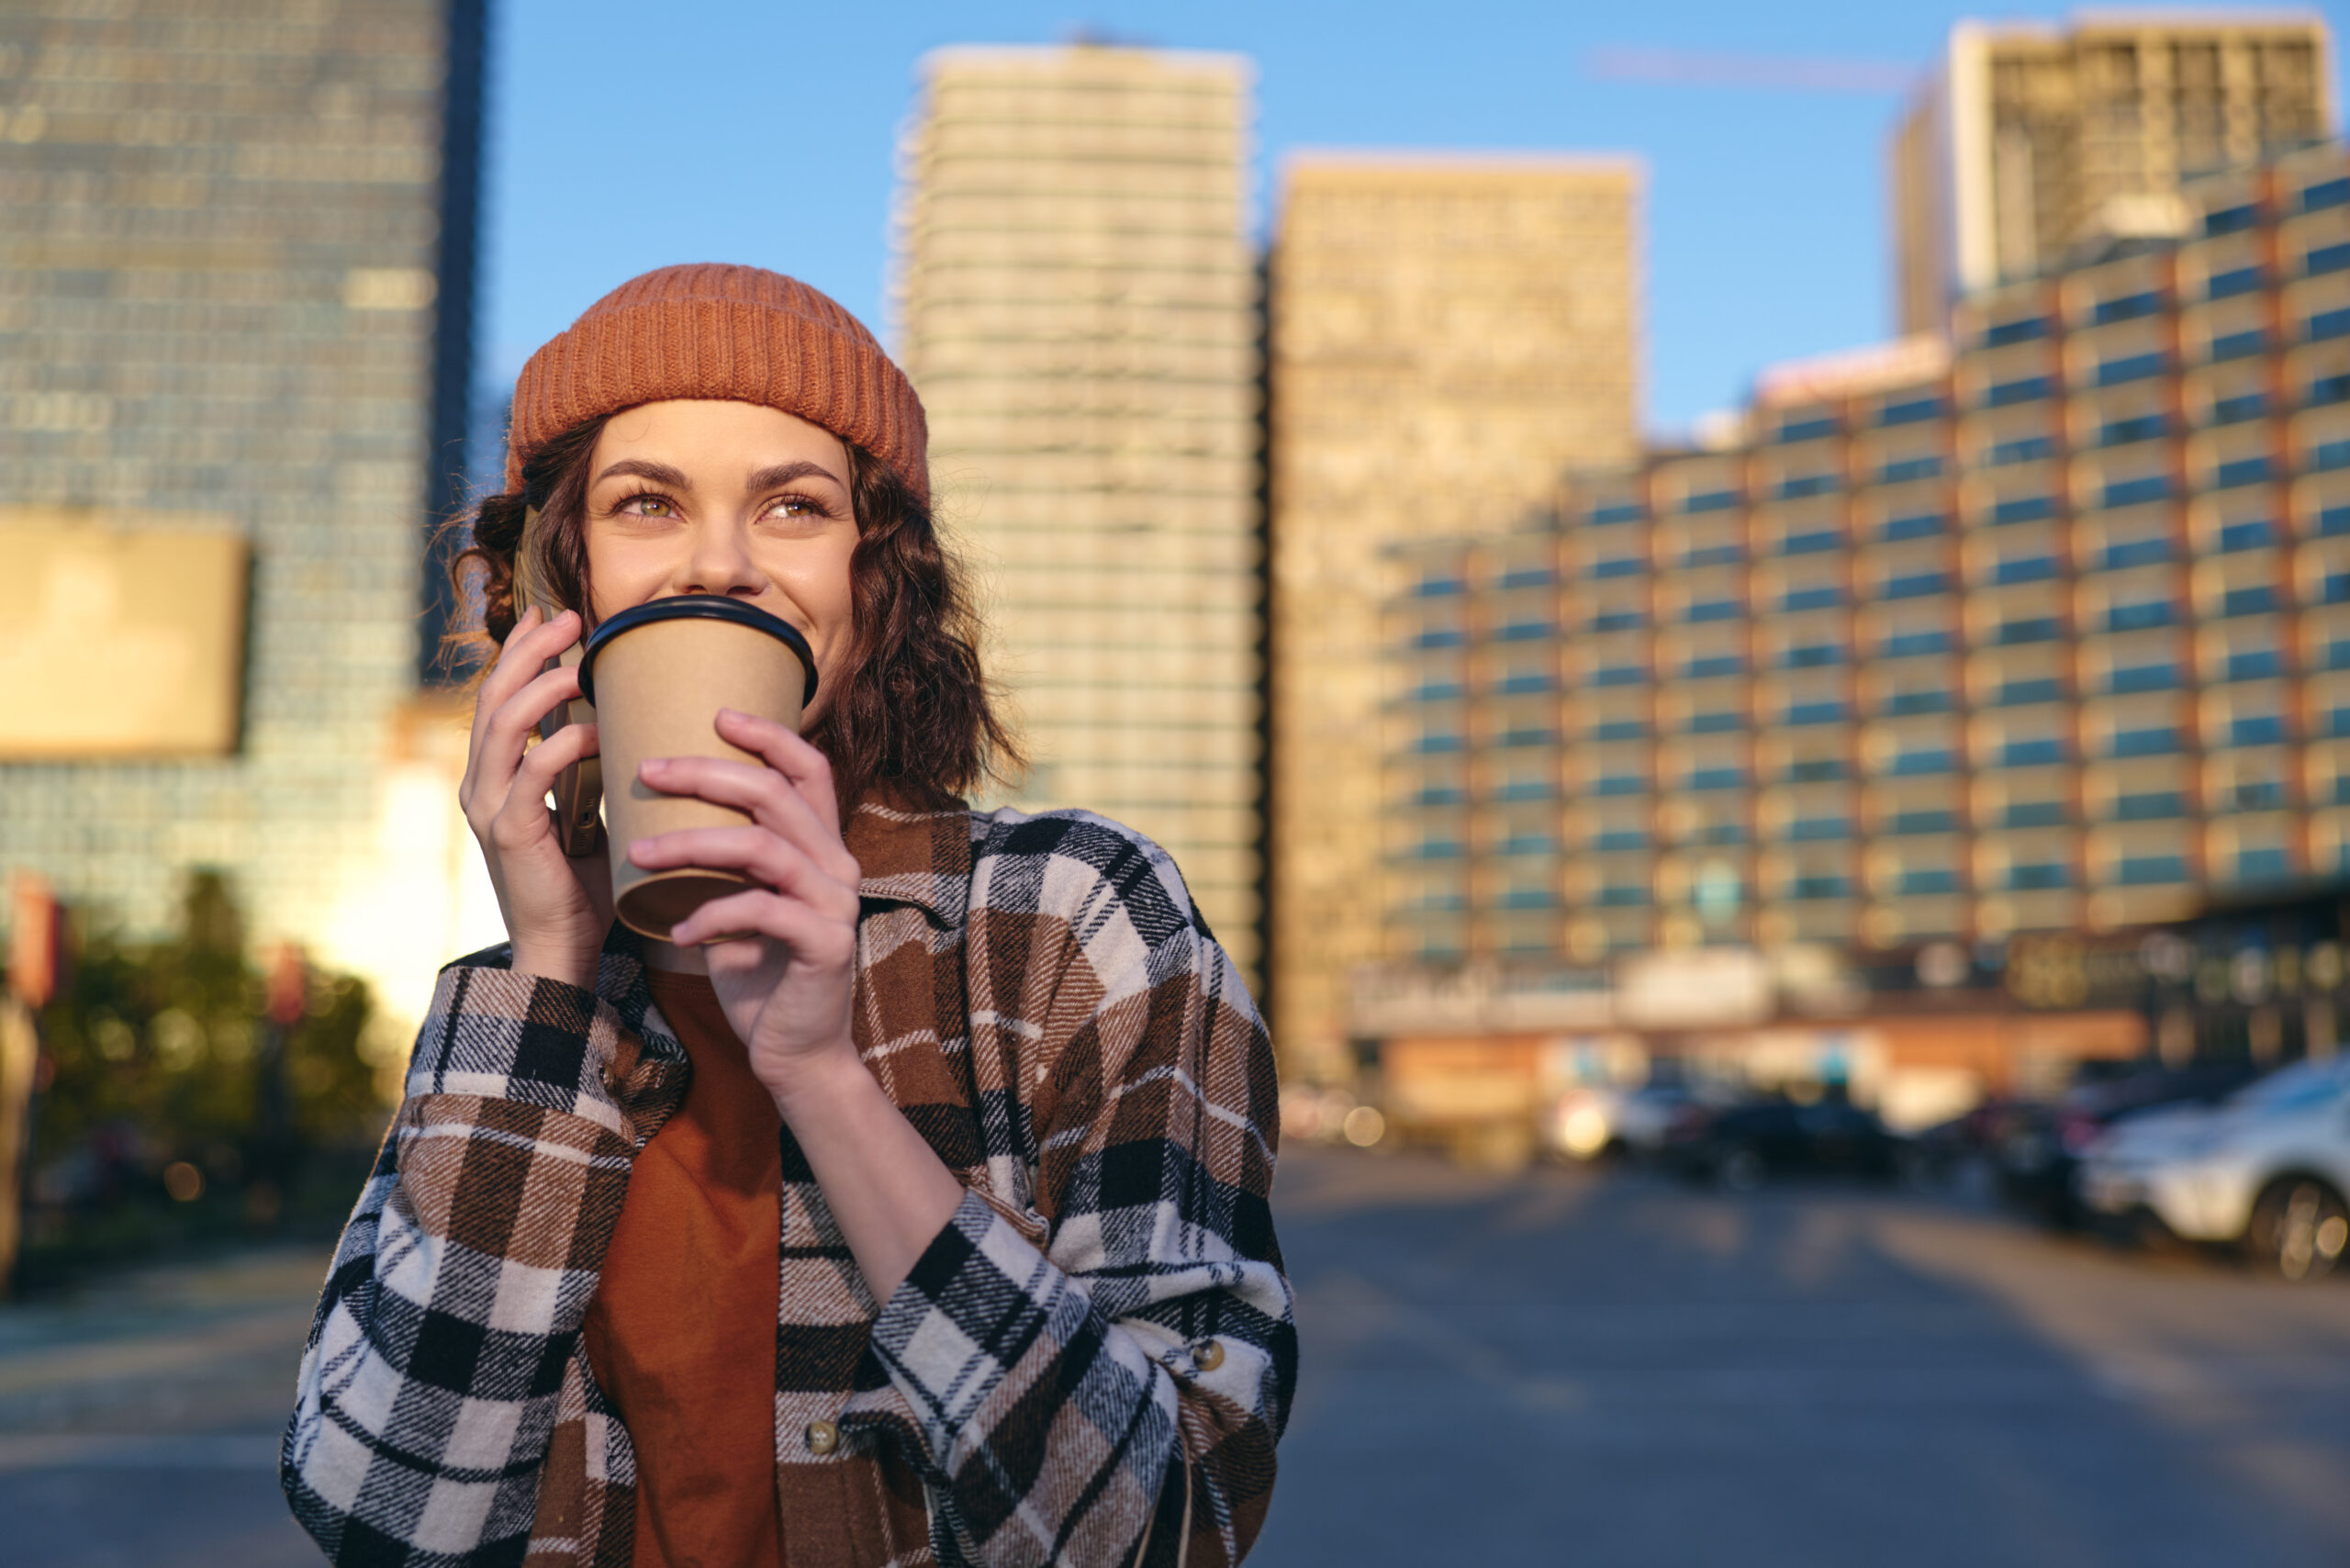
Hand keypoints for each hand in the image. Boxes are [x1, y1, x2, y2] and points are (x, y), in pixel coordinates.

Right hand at [459, 606, 611, 988]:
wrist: (561, 950)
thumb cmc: (581, 883)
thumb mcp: (587, 813)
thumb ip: (594, 771)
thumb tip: (634, 726)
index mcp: (494, 776)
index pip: (498, 698)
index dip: (518, 652)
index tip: (549, 615)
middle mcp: (480, 784)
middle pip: (492, 697)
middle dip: (527, 651)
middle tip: (568, 617)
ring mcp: (487, 807)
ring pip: (501, 725)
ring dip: (539, 685)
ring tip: (578, 660)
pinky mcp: (509, 834)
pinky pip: (531, 775)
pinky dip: (561, 746)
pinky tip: (593, 730)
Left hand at [625, 709, 863, 1101]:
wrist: (796, 1053)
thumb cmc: (759, 973)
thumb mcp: (738, 901)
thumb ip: (723, 859)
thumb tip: (655, 808)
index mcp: (821, 845)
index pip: (808, 768)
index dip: (768, 734)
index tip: (715, 714)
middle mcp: (837, 864)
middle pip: (775, 793)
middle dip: (705, 772)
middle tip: (645, 769)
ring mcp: (836, 903)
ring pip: (763, 846)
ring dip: (692, 842)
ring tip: (638, 853)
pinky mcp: (825, 944)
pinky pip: (761, 911)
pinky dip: (711, 916)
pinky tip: (677, 932)